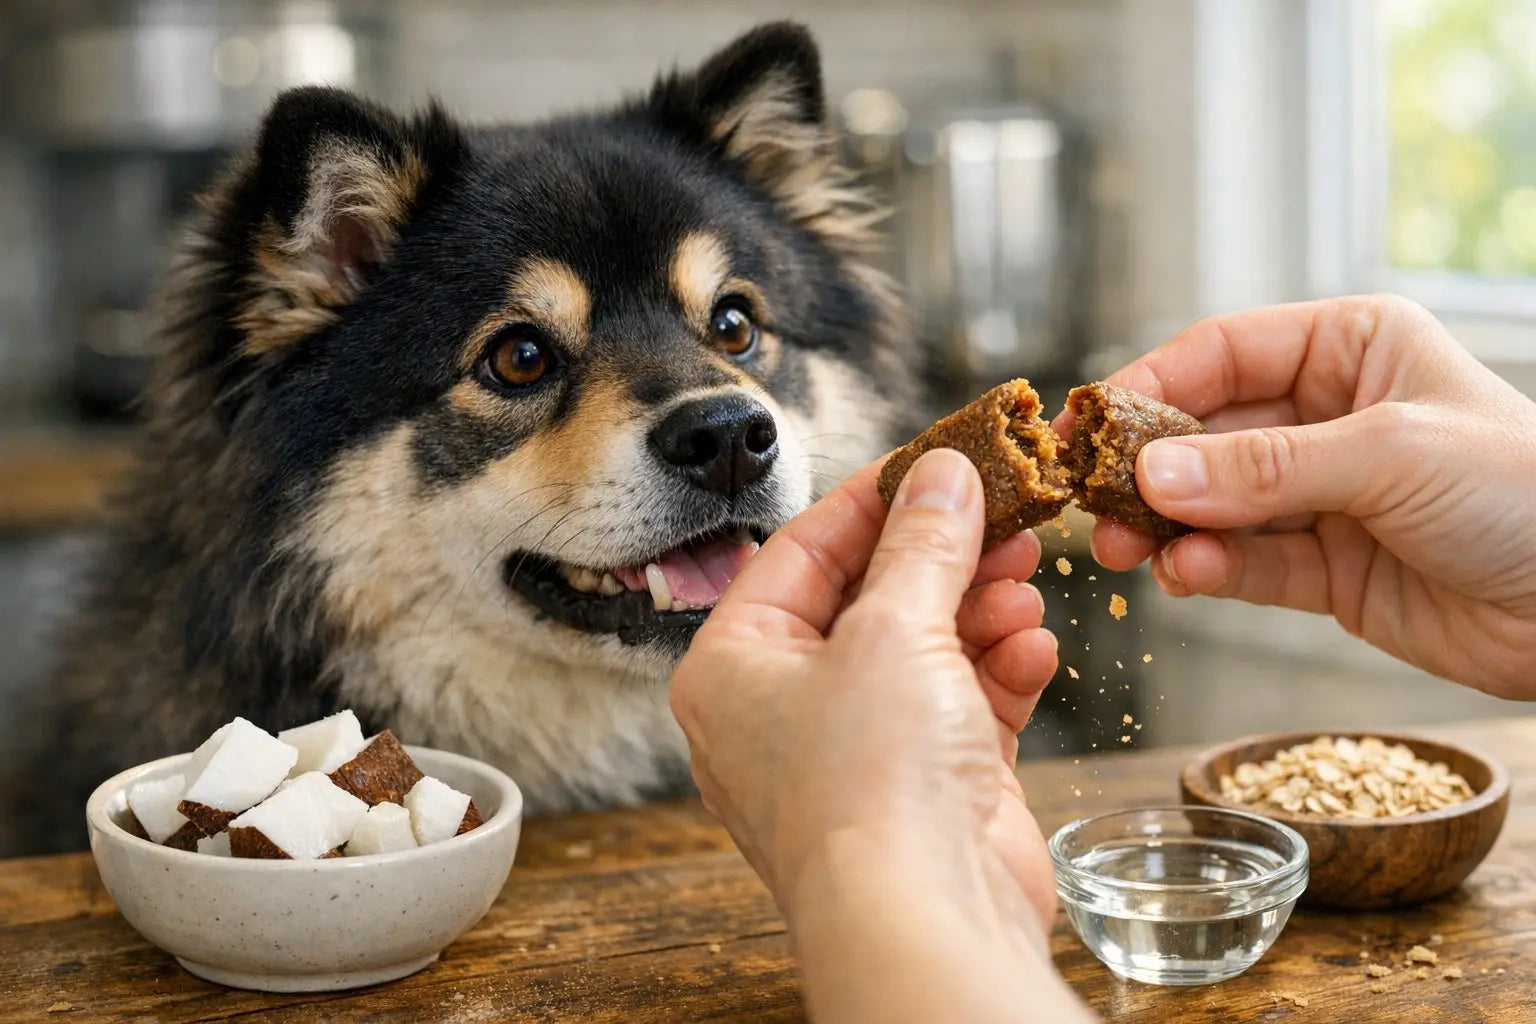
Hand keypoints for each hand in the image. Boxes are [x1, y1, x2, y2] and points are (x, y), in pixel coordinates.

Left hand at [670, 449, 1085, 1022]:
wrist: (925, 921)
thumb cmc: (870, 783)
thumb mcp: (893, 631)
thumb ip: (924, 544)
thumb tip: (945, 472)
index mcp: (734, 666)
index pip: (800, 552)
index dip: (871, 499)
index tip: (934, 460)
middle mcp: (784, 709)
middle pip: (869, 598)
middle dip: (942, 555)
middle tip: (1002, 512)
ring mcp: (856, 751)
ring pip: (923, 648)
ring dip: (979, 609)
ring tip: (1026, 576)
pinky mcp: (925, 786)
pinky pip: (962, 704)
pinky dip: (999, 671)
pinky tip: (1035, 646)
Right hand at [1068, 294, 1535, 697]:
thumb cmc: (1528, 492)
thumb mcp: (1389, 455)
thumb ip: (1264, 468)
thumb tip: (1154, 476)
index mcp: (1352, 349)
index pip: (1224, 353)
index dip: (1153, 385)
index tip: (1093, 425)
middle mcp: (1330, 416)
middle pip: (1207, 433)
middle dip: (1149, 469)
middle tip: (1096, 502)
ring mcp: (1326, 495)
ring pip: (1216, 504)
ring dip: (1168, 527)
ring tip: (1127, 550)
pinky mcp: (1329, 568)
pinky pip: (1248, 562)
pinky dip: (1212, 570)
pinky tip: (1188, 576)